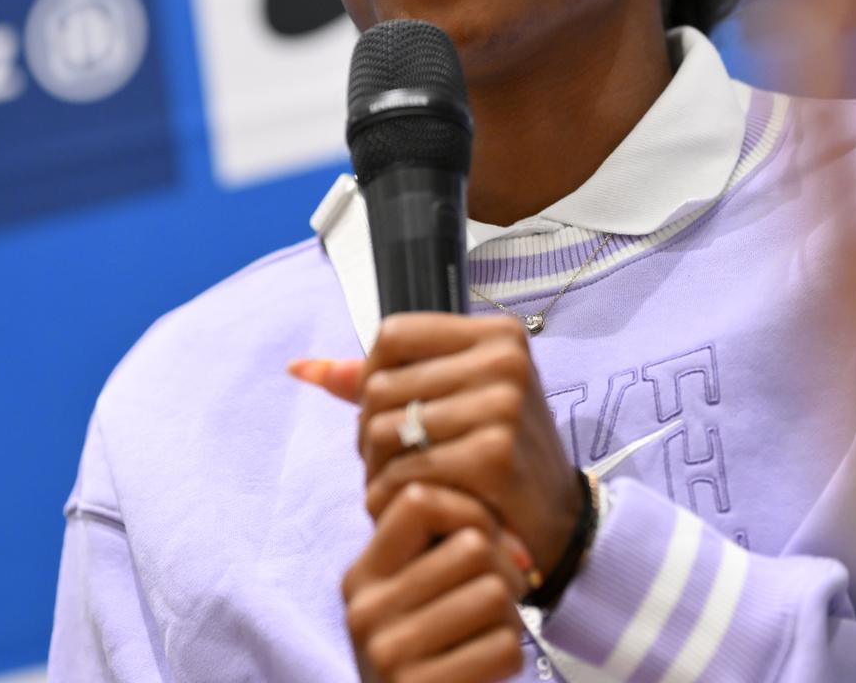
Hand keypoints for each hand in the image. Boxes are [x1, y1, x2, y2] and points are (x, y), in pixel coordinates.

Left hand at [290, 313, 584, 578]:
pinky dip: (394, 497)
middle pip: (380, 385)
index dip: (373, 376)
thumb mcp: (455, 399)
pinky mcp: (493, 456)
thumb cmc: (497, 452)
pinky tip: (415, 505)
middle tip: (393, 461)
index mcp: (498, 335)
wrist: (556, 521)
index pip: (392, 334)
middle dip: (370, 431)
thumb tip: (300, 368)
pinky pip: (403, 472)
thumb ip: (379, 378)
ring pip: (383, 430)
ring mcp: (502, 407)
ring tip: (401, 482)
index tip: (392, 412)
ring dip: (377, 468)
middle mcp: (505, 361)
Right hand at [341, 481, 528, 682]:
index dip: (469, 511)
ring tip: (491, 633)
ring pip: (494, 593)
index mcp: (362, 575)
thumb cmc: (432, 651)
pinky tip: (487, 668)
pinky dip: (511, 657)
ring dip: (511, 616)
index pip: (418, 500)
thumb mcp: (419, 592)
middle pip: (472, 546)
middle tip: (500, 597)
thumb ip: (443, 547)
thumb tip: (505, 531)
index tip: (486, 541)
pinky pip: (504, 647)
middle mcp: (365, 609)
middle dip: (505, 569)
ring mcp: (388, 653)